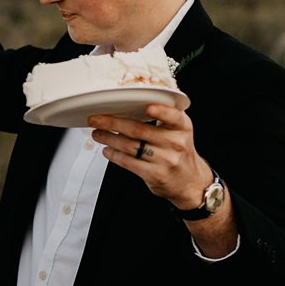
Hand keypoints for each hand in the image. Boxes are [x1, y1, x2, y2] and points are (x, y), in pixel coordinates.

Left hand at [89, 101, 211, 208]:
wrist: (189, 181)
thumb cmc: (178, 150)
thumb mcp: (179, 131)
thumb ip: (164, 116)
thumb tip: (128, 104)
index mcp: (182, 127)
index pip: (174, 117)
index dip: (161, 112)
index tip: (147, 107)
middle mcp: (176, 143)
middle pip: (138, 130)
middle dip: (112, 123)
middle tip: (95, 119)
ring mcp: (166, 160)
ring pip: (130, 146)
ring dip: (108, 138)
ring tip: (97, 133)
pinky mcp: (155, 175)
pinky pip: (129, 162)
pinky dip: (114, 155)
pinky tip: (107, 150)